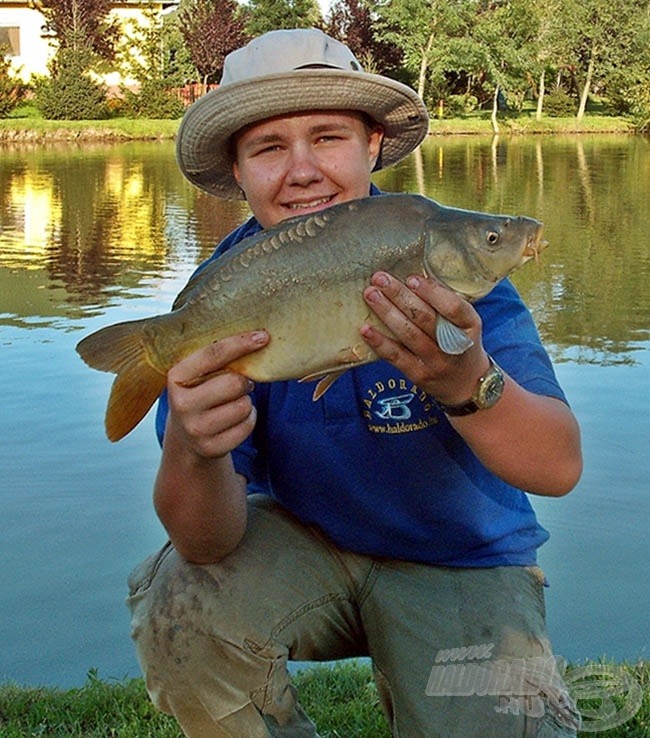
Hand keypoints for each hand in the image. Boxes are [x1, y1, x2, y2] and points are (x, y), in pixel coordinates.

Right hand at [164, 331, 268, 458]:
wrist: (186, 435)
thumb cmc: (200, 393)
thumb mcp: (197, 374)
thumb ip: (216, 358)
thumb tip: (257, 337)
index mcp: (176, 377)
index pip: (212, 355)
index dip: (240, 343)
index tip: (263, 336)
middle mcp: (181, 405)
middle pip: (233, 383)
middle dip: (244, 380)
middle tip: (241, 382)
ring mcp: (195, 429)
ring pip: (244, 406)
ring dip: (246, 401)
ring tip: (233, 402)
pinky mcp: (210, 448)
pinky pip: (247, 425)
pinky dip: (248, 419)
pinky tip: (235, 418)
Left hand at [360, 272, 489, 403]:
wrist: (466, 384)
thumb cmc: (461, 344)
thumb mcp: (465, 323)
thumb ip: (446, 304)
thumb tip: (414, 278)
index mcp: (470, 326)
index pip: (453, 308)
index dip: (432, 293)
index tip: (411, 278)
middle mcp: (454, 346)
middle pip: (425, 318)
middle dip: (399, 295)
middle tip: (379, 279)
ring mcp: (435, 362)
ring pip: (408, 334)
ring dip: (387, 312)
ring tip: (371, 295)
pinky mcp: (418, 375)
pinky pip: (396, 357)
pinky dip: (379, 342)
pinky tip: (365, 329)